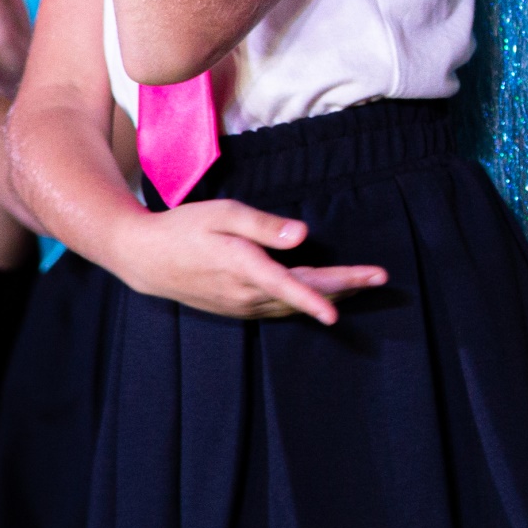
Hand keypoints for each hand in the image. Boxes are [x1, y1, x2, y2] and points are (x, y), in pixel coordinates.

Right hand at [112, 199, 387, 323]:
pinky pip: (282, 307)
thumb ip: (263, 224)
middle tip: (380, 278)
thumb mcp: (222, 213)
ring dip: (333, 293)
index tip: (336, 314)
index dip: (312, 299)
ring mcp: (243, 304)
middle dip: (345, 286)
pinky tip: (331, 293)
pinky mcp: (241, 308)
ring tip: (367, 283)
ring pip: (295, 303)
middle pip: (302, 293)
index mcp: (240, 266)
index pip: (283, 286)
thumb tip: (302, 234)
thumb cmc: (186, 227)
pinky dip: (309, 301)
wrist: (147, 259)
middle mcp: (245, 292)